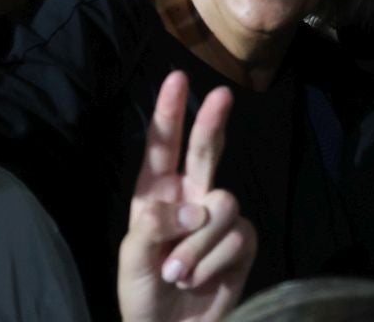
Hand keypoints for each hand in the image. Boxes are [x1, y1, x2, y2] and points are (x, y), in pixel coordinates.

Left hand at [116, 72, 255, 321]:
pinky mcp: (241, 243)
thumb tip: (192, 207)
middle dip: (211, 121)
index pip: (163, 147)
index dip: (169, 113)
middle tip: (221, 95)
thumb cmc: (143, 295)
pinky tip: (199, 280)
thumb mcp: (132, 260)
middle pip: (205, 151)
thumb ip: (154, 227)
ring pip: (223, 204)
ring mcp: (216, 220)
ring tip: (178, 274)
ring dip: (197, 245)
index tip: (176, 78)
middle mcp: (189, 198)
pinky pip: (237, 236)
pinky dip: (213, 262)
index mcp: (156, 196)